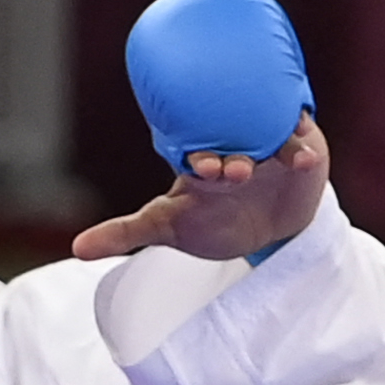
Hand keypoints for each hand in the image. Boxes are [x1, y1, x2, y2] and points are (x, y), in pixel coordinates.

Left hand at [71, 112, 327, 262]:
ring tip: (278, 161)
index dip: (200, 159)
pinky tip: (305, 160)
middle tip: (235, 172)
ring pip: (269, 136)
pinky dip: (303, 150)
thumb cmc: (212, 222)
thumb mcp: (167, 227)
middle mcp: (233, 143)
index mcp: (200, 158)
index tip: (201, 171)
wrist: (269, 229)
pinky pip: (301, 143)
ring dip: (273, 147)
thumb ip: (124, 233)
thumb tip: (78, 248)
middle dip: (235, 157)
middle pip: (235, 141)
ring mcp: (267, 144)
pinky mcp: (300, 150)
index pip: (197, 152)